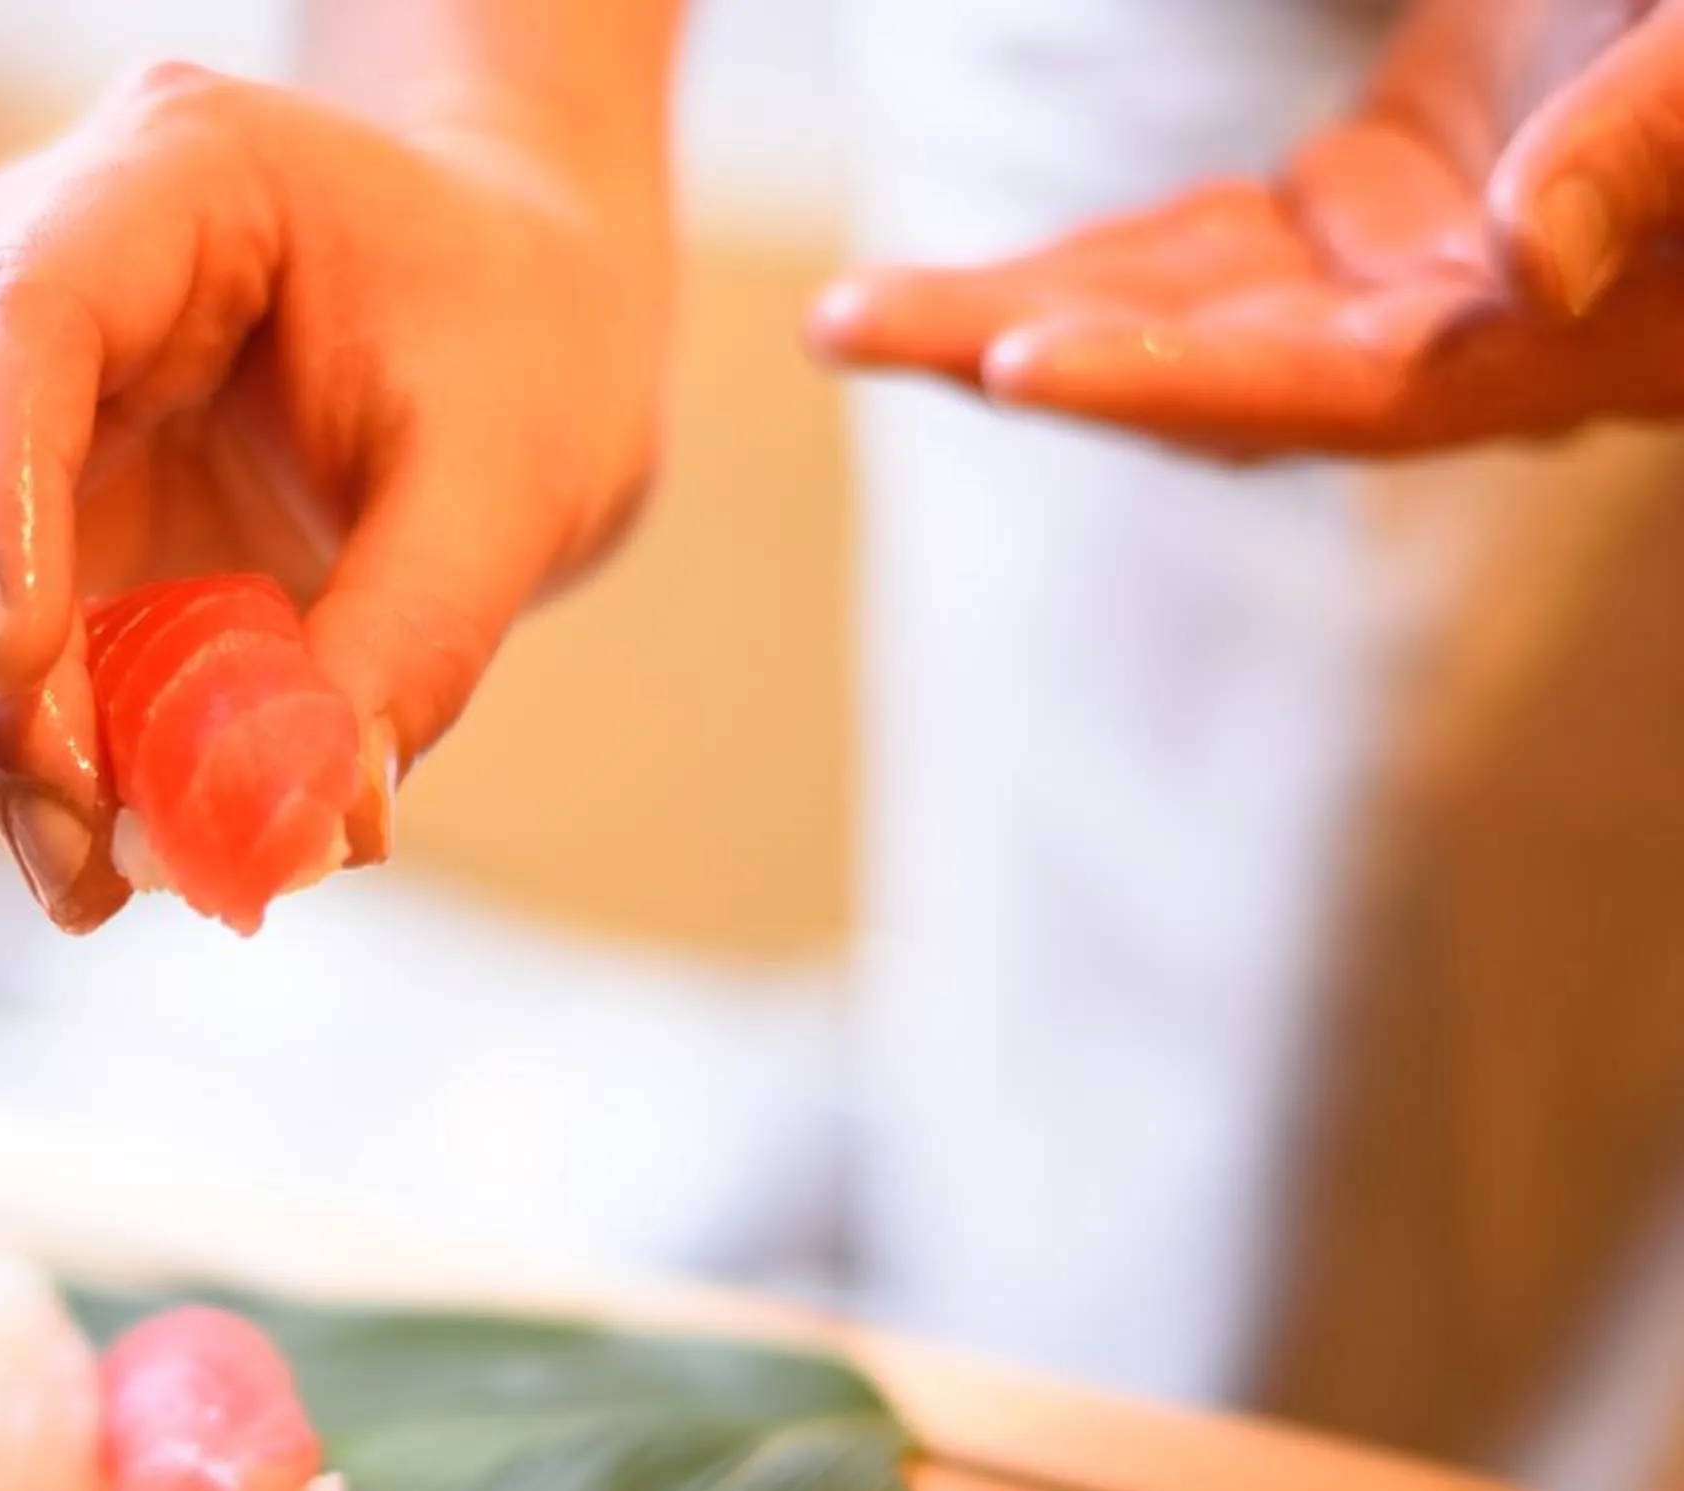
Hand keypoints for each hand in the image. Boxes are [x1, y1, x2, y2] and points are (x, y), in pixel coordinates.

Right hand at [0, 61, 667, 929]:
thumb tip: (303, 825)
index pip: (13, 324)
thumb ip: (415, 641)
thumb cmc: (513, 350)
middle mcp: (32, 275)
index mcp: (167, 184)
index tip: (12, 671)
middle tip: (91, 856)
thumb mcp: (515, 481)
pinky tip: (93, 806)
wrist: (501, 333)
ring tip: (96, 856)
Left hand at [807, 0, 1683, 456]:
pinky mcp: (1388, 196)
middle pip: (1201, 370)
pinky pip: (1214, 249)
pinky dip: (1101, 258)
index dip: (1168, 376)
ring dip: (1015, 312)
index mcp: (1552, 338)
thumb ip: (1653, 147)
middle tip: (844, 324)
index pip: (1330, 385)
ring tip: (847, 317)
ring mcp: (1415, 277)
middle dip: (1017, 348)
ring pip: (1178, 309)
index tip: (1008, 364)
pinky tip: (966, 289)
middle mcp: (1461, 339)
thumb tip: (1521, 259)